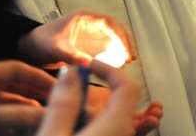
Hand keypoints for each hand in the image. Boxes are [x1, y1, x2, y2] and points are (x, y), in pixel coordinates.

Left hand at [0, 60, 55, 131]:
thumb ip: (20, 115)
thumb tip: (47, 112)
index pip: (15, 69)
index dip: (38, 76)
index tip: (56, 85)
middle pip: (13, 86)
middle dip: (35, 94)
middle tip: (55, 102)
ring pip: (7, 104)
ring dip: (26, 111)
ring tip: (42, 118)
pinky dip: (13, 122)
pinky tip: (23, 130)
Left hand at [18, 10, 136, 68]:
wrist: (31, 49)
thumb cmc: (40, 41)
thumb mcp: (54, 47)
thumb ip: (70, 54)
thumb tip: (88, 64)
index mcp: (85, 18)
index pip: (109, 22)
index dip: (120, 34)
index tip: (125, 48)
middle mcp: (92, 25)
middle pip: (116, 30)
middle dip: (125, 42)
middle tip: (130, 57)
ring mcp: (93, 36)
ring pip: (114, 40)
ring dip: (122, 50)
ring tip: (127, 63)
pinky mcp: (92, 47)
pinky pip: (108, 50)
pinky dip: (115, 57)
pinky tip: (118, 66)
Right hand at [36, 59, 157, 135]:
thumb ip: (63, 104)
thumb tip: (70, 74)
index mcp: (115, 128)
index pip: (128, 87)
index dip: (110, 70)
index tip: (91, 65)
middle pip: (132, 106)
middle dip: (116, 85)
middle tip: (100, 73)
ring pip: (130, 123)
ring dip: (121, 105)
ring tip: (106, 86)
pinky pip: (124, 134)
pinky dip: (122, 123)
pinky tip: (102, 119)